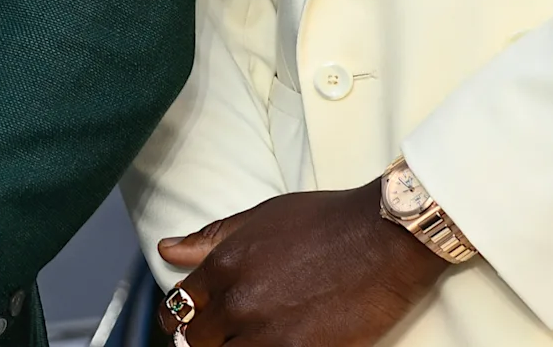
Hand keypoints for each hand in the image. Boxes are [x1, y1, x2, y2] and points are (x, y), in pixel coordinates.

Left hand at [157, 182, 447, 346]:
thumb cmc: (330, 221)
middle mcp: (238, 301)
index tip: (190, 322)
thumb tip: (167, 249)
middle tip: (226, 335)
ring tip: (255, 339)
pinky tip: (281, 344)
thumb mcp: (262, 217)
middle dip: (207, 340)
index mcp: (225, 264)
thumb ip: (211, 238)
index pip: (179, 304)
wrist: (384, 237)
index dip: (181, 317)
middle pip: (196, 340)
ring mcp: (266, 333)